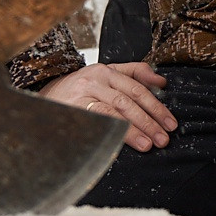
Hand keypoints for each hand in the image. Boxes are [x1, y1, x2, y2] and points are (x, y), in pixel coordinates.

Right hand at [42, 61, 176, 151]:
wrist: (46, 97)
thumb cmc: (81, 89)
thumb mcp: (106, 75)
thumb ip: (134, 73)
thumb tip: (161, 82)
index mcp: (106, 71)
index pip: (137, 88)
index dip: (156, 106)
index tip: (169, 122)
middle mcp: (94, 80)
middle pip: (129, 101)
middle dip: (149, 121)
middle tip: (163, 138)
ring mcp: (82, 95)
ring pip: (114, 112)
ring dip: (134, 129)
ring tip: (148, 144)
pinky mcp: (72, 111)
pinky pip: (96, 123)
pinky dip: (111, 133)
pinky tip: (122, 143)